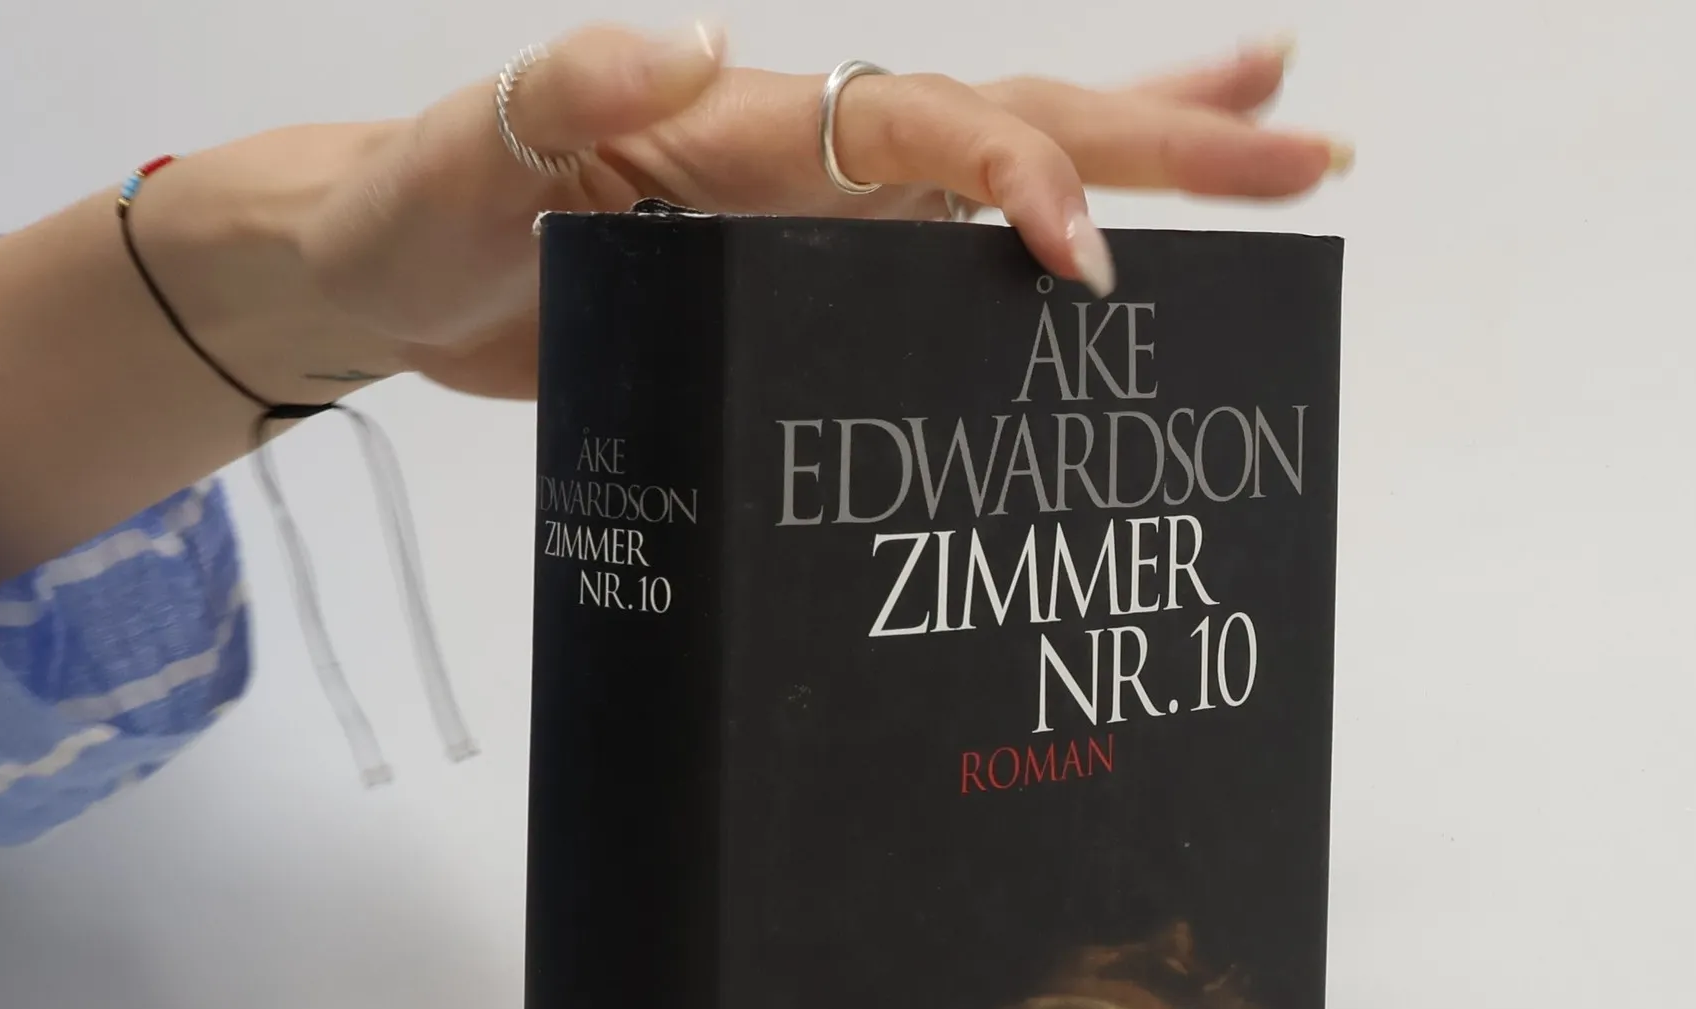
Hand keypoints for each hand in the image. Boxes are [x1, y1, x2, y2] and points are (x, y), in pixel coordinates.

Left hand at [295, 24, 1351, 399]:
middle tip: (1308, 152)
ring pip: (1010, 173)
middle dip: (1167, 139)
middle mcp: (810, 155)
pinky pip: (940, 262)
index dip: (1016, 183)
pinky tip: (1098, 275)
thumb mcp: (470, 156)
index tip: (1089, 268)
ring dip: (1144, 160)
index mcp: (749, 123)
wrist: (386, 271)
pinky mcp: (806, 280)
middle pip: (1018, 126)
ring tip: (1270, 144)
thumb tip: (694, 41)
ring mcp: (818, 216)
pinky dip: (1030, 257)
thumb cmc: (419, 214)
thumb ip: (567, 96)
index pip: (923, 135)